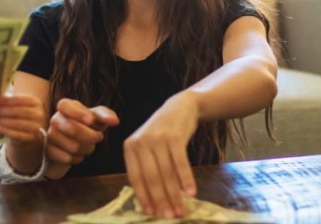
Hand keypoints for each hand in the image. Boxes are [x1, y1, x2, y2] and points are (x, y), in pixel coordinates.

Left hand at [0, 93, 45, 143]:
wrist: (29, 129)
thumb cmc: (21, 113)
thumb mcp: (18, 105)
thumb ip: (8, 101)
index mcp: (36, 103)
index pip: (20, 100)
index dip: (6, 101)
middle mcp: (38, 114)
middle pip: (18, 112)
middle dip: (1, 111)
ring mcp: (36, 127)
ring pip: (17, 123)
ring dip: (1, 121)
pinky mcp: (31, 138)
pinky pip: (17, 134)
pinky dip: (6, 131)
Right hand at [45, 99, 118, 173]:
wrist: (74, 140)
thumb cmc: (87, 124)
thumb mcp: (97, 117)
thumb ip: (106, 115)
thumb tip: (114, 121)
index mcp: (65, 106)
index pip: (64, 105)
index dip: (78, 113)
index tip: (91, 121)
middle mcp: (55, 119)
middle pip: (72, 129)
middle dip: (91, 136)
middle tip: (99, 137)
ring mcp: (50, 136)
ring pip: (73, 146)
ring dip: (87, 149)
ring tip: (89, 145)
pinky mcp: (49, 151)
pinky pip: (68, 158)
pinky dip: (79, 158)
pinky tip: (80, 154)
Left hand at [124, 92, 199, 218]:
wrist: (181, 107)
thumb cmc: (164, 133)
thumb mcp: (148, 147)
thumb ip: (147, 168)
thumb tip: (154, 201)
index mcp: (130, 147)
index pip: (135, 178)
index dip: (144, 197)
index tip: (151, 214)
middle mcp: (141, 142)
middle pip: (151, 177)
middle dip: (161, 200)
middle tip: (169, 217)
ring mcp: (157, 138)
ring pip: (166, 173)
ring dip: (175, 195)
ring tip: (181, 210)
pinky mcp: (174, 136)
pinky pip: (180, 163)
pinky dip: (186, 179)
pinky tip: (191, 193)